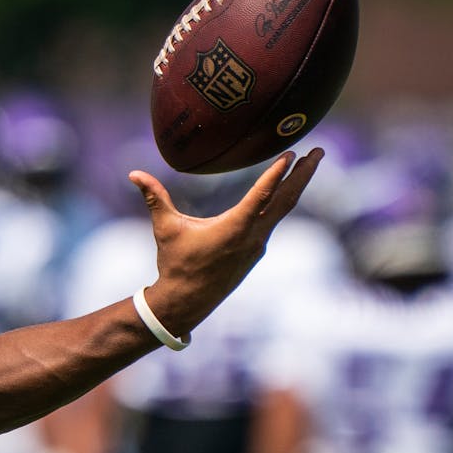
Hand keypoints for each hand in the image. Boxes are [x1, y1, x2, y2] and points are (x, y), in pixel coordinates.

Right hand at [130, 148, 321, 336]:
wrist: (187, 300)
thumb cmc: (175, 262)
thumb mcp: (165, 228)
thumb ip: (154, 197)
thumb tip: (133, 173)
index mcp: (233, 228)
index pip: (262, 196)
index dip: (277, 173)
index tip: (292, 153)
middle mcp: (252, 236)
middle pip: (286, 200)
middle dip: (304, 174)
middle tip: (319, 151)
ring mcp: (257, 245)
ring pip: (283, 210)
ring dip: (297, 186)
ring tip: (308, 164)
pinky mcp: (255, 250)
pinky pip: (274, 221)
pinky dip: (283, 202)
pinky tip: (284, 192)